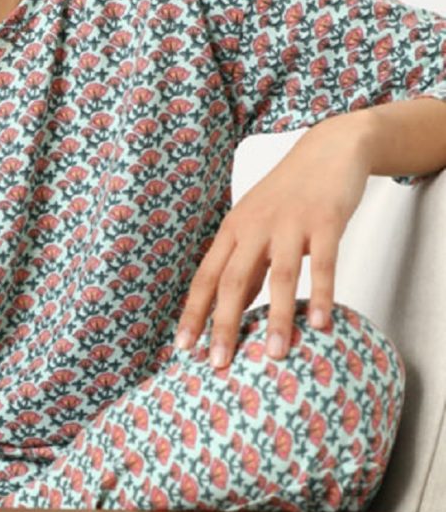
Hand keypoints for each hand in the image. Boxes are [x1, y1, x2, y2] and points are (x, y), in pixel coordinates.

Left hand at [174, 118, 372, 369]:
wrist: (329, 148)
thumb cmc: (289, 194)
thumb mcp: (257, 225)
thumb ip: (246, 266)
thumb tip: (231, 311)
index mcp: (233, 231)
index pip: (205, 277)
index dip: (193, 313)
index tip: (182, 347)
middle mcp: (254, 227)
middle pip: (232, 281)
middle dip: (223, 324)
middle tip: (218, 363)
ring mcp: (290, 223)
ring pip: (278, 276)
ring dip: (277, 318)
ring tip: (276, 355)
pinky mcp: (325, 220)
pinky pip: (322, 262)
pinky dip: (321, 293)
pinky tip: (322, 323)